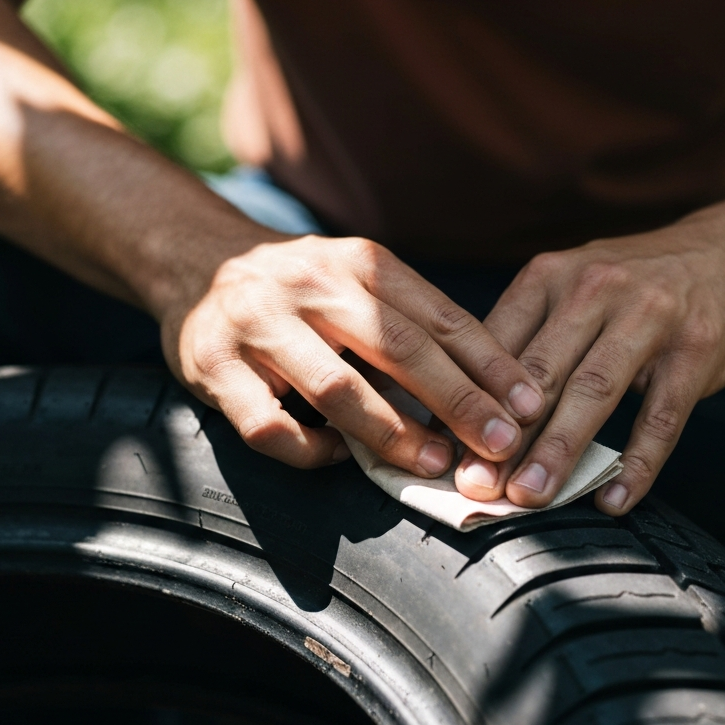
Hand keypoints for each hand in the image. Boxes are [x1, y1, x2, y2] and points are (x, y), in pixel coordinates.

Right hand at [163, 233, 541, 472]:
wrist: (194, 260)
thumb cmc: (300, 285)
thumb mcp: (355, 278)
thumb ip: (409, 321)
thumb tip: (487, 389)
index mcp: (358, 261)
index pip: (438, 315)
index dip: (490, 363)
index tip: (530, 405)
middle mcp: (310, 283)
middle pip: (399, 347)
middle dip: (459, 402)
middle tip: (502, 446)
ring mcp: (258, 323)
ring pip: (336, 387)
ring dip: (393, 433)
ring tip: (435, 464)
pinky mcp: (214, 366)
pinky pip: (271, 426)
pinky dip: (311, 450)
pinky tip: (336, 457)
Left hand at [453, 216, 724, 514]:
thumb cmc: (630, 286)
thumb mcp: (569, 288)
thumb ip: (523, 340)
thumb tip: (463, 410)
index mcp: (549, 276)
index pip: (496, 345)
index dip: (467, 399)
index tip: (445, 452)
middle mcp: (594, 288)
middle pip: (540, 372)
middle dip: (504, 435)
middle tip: (477, 485)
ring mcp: (649, 316)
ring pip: (594, 392)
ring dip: (559, 451)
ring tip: (531, 497)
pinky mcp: (697, 348)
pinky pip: (662, 415)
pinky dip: (638, 464)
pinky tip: (614, 500)